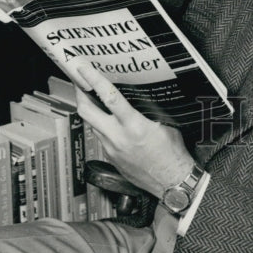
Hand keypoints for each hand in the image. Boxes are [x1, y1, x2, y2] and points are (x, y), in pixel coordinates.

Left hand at [71, 61, 193, 198]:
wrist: (171, 183)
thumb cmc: (173, 154)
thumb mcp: (165, 124)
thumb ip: (147, 110)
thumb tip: (137, 95)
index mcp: (134, 126)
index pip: (109, 98)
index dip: (94, 80)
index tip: (84, 68)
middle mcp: (118, 137)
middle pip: (87, 112)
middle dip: (80, 93)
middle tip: (79, 80)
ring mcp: (111, 149)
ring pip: (92, 124)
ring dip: (90, 110)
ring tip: (92, 97)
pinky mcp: (111, 158)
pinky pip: (101, 137)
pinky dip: (102, 125)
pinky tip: (109, 121)